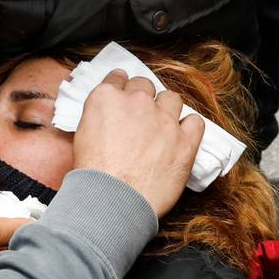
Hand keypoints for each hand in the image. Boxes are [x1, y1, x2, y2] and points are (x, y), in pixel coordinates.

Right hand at [73, 70, 204, 217]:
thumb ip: (98, 116)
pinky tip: (183, 135)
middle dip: (143, 96)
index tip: (124, 91)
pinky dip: (190, 127)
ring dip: (167, 107)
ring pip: (172, 98)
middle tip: (141, 113)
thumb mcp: (82, 135)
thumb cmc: (93, 174)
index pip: (117, 78)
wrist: (112, 200)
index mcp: (107, 98)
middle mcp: (137, 102)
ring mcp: (164, 120)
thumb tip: (108, 116)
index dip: (121, 86)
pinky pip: (195, 122)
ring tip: (163, 123)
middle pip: (145, 85)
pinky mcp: (185, 141)